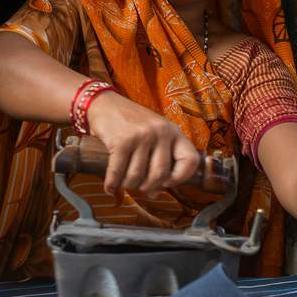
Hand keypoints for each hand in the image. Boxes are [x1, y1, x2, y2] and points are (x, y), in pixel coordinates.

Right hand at [86, 91, 200, 194]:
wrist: (105, 104)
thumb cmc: (131, 123)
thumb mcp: (155, 134)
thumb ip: (159, 159)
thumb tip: (156, 193)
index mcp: (174, 132)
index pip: (190, 160)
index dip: (181, 177)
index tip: (168, 183)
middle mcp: (161, 132)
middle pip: (161, 174)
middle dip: (149, 187)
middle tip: (141, 188)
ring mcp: (142, 136)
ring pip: (137, 175)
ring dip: (128, 185)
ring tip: (124, 183)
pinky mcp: (122, 140)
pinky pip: (118, 172)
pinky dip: (112, 184)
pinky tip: (110, 187)